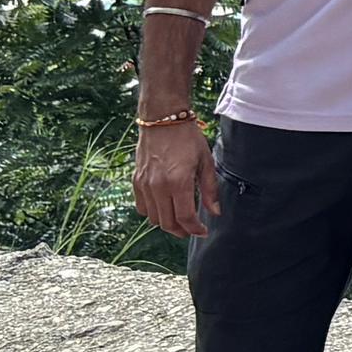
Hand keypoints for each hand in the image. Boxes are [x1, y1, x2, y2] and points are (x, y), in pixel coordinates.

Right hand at [132, 114, 222, 239]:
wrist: (162, 119)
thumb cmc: (187, 138)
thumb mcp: (205, 161)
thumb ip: (209, 189)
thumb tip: (215, 212)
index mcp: (178, 182)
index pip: (185, 217)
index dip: (195, 229)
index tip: (202, 231)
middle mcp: (158, 186)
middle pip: (167, 222)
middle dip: (181, 231)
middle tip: (192, 230)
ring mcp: (144, 184)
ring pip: (153, 217)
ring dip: (167, 223)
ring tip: (180, 220)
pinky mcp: (136, 180)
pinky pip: (142, 207)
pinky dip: (153, 213)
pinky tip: (164, 208)